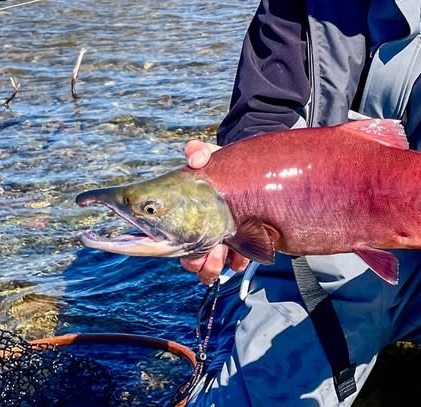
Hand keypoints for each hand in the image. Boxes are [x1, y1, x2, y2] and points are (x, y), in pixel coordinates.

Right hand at [179, 140, 250, 282]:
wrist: (251, 173)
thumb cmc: (223, 167)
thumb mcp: (210, 156)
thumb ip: (199, 152)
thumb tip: (194, 156)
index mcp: (185, 219)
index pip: (170, 241)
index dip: (174, 249)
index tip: (185, 244)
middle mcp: (199, 235)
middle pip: (189, 262)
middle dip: (197, 262)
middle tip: (209, 251)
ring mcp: (219, 243)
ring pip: (207, 269)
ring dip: (212, 266)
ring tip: (222, 252)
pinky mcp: (240, 248)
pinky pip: (234, 265)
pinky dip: (237, 262)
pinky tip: (242, 253)